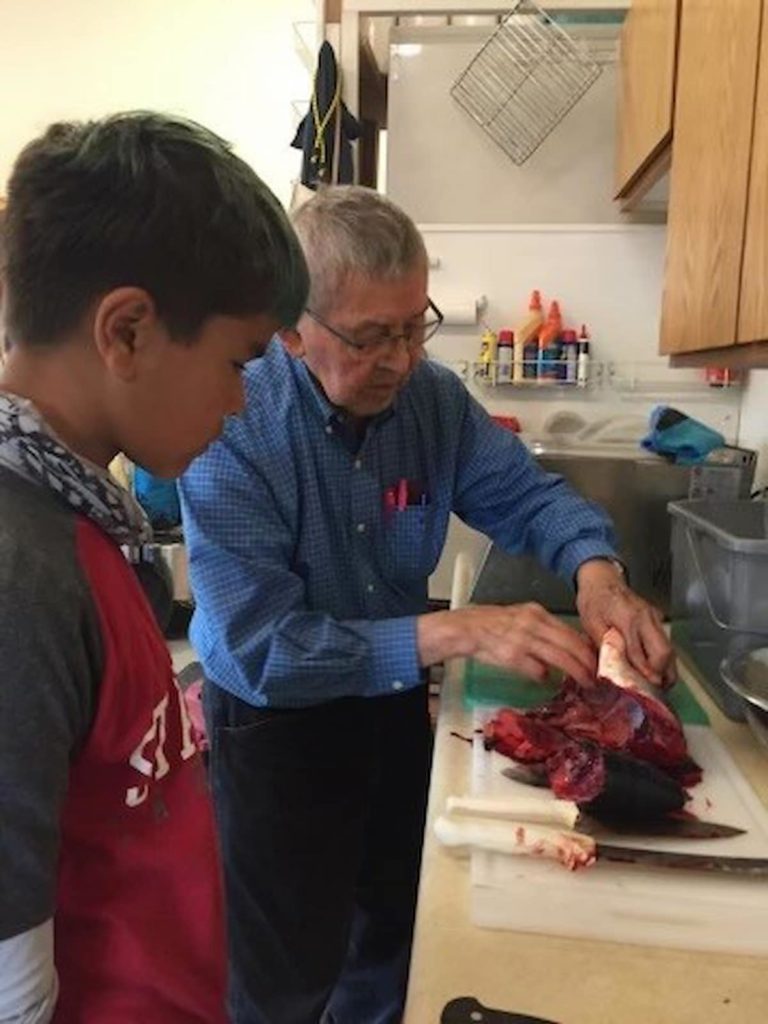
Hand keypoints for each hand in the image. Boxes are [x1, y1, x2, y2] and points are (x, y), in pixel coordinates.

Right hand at [417, 603, 596, 687]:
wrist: (466, 628)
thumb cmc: (493, 624)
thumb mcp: (522, 617)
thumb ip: (543, 630)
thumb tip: (566, 645)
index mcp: (537, 613)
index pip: (571, 631)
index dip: (587, 648)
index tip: (596, 659)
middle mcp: (534, 624)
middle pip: (572, 645)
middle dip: (588, 663)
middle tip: (597, 676)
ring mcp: (524, 640)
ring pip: (561, 658)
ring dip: (576, 673)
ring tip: (585, 683)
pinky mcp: (513, 656)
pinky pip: (538, 670)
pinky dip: (544, 676)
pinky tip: (545, 680)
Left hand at [575, 560, 675, 686]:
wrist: (602, 579)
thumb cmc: (594, 600)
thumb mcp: (591, 623)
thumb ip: (603, 646)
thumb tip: (610, 670)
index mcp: (628, 618)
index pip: (640, 653)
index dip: (643, 673)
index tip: (643, 688)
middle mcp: (647, 618)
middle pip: (665, 651)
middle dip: (662, 673)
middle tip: (654, 690)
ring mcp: (655, 618)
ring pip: (670, 649)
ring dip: (666, 669)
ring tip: (656, 685)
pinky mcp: (657, 620)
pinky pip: (665, 643)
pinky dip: (663, 659)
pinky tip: (654, 670)